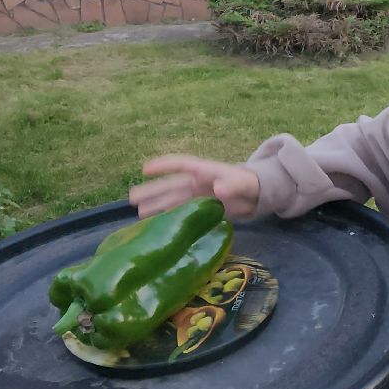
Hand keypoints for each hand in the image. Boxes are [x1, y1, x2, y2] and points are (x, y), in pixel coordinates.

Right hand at [130, 155, 260, 218]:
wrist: (257, 195)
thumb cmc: (249, 183)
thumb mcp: (243, 183)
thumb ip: (232, 185)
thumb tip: (218, 189)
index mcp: (203, 171)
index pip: (180, 164)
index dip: (163, 166)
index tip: (144, 169)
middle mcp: (196, 183)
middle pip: (170, 185)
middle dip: (151, 190)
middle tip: (131, 198)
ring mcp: (197, 197)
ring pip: (172, 200)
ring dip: (156, 205)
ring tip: (138, 213)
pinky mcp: (200, 210)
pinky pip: (180, 212)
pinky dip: (169, 216)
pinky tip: (157, 224)